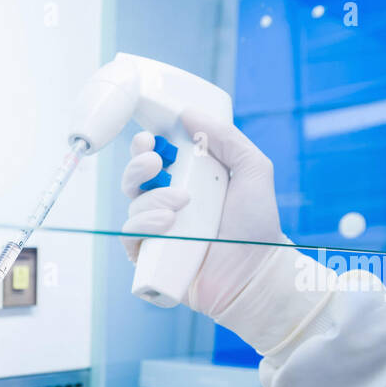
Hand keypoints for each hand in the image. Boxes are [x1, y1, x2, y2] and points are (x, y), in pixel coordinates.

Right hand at [120, 108, 285, 317]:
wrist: (256, 272)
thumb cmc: (256, 225)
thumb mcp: (252, 169)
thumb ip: (227, 137)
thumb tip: (189, 113)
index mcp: (186, 181)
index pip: (154, 158)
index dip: (144, 146)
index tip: (149, 137)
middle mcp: (167, 205)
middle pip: (134, 180)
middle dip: (138, 167)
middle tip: (155, 163)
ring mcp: (157, 233)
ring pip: (133, 206)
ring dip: (152, 198)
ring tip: (181, 204)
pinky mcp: (149, 259)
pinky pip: (128, 237)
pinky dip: (141, 226)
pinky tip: (166, 224)